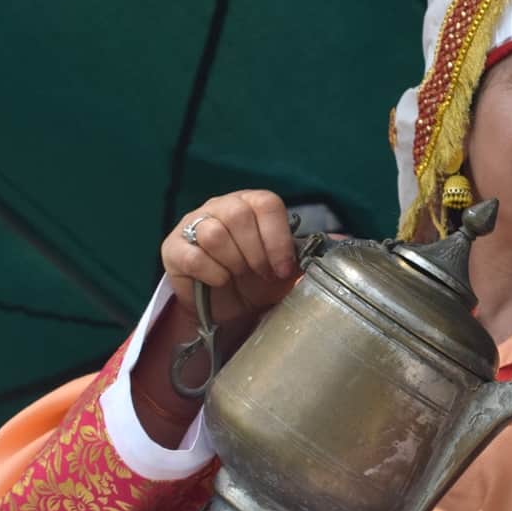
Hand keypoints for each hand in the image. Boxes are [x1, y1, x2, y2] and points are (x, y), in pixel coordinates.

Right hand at [164, 191, 300, 328]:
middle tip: (260, 274)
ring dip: (233, 262)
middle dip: (255, 253)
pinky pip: (193, 255)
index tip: (282, 268)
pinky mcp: (173, 247)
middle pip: (238, 215)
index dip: (277, 238)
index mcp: (251, 204)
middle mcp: (221, 206)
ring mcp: (194, 223)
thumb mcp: (283, 272)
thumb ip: (303, 257)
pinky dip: (211, 273)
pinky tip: (219, 282)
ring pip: (214, 233)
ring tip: (238, 276)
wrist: (223, 306)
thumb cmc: (254, 281)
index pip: (266, 204)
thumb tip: (338, 243)